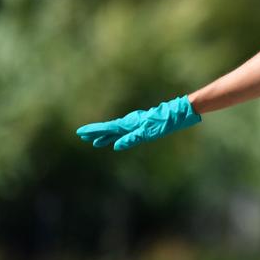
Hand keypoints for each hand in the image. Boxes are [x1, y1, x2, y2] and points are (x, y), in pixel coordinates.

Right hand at [76, 95, 201, 150]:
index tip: (81, 132)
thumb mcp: (148, 132)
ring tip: (96, 142)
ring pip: (116, 130)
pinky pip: (124, 131)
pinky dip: (116, 135)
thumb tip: (117, 146)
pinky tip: (116, 138)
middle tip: (82, 136)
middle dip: (96, 133)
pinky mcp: (141, 125)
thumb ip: (132, 138)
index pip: (108, 128)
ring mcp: (135, 123)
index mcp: (130, 123)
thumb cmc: (164, 122)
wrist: (178, 113)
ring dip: (105, 135)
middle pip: (109, 128)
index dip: (95, 131)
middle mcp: (130, 122)